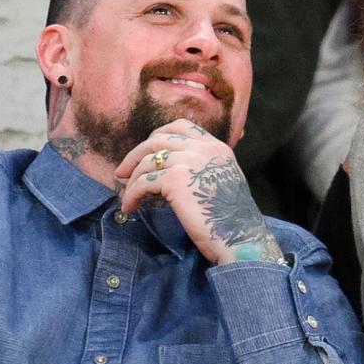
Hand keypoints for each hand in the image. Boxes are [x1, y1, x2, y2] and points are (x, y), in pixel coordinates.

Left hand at [114, 120, 283, 264]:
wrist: (240, 237)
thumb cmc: (232, 220)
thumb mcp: (224, 181)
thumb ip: (205, 167)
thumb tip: (173, 170)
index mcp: (216, 148)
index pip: (181, 126)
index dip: (158, 135)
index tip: (146, 151)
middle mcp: (203, 149)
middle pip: (158, 139)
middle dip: (136, 155)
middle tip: (123, 172)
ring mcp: (189, 161)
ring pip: (148, 161)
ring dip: (132, 179)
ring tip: (128, 195)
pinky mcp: (175, 180)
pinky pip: (144, 182)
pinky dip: (132, 194)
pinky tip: (130, 206)